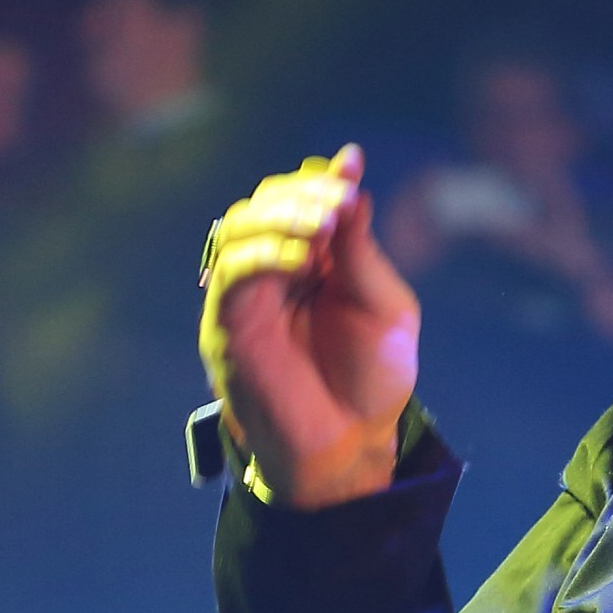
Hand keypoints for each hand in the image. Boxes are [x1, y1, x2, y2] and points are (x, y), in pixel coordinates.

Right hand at [198, 145, 419, 507]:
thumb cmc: (372, 382)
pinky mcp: (228, 326)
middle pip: (265, 203)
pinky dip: (264, 254)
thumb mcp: (385, 307)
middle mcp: (274, 272)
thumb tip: (350, 177)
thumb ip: (361, 250)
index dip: (323, 178)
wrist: (352, 446)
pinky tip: (300, 257)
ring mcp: (247, 297)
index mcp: (314, 262)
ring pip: (239, 229)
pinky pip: (231, 274)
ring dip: (280, 216)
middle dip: (302, 193)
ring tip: (322, 223)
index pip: (303, 199)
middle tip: (337, 200)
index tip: (353, 166)